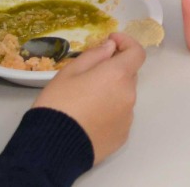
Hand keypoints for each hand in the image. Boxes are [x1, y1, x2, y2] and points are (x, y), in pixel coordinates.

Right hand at [33, 31, 145, 163]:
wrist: (52, 148)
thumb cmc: (58, 104)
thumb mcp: (69, 72)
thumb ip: (94, 56)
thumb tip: (110, 48)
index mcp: (118, 75)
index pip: (137, 52)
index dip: (126, 43)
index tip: (111, 42)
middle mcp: (129, 95)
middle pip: (128, 75)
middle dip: (114, 69)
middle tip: (90, 74)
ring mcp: (128, 118)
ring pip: (124, 96)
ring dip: (112, 92)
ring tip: (86, 101)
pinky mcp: (123, 136)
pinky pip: (120, 116)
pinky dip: (110, 111)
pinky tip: (89, 118)